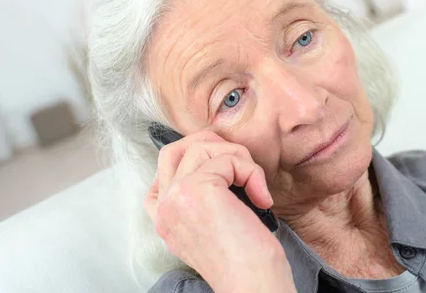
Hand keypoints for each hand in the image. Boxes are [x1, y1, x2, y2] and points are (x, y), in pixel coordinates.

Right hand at [144, 131, 295, 292]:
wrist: (253, 285)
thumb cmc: (245, 260)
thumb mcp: (213, 224)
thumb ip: (204, 197)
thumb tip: (224, 162)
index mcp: (165, 217)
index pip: (164, 168)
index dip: (198, 158)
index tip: (230, 176)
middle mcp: (164, 208)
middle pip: (177, 149)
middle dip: (214, 146)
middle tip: (241, 166)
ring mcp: (175, 197)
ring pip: (203, 147)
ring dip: (240, 159)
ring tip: (255, 186)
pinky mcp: (195, 190)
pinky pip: (228, 159)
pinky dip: (251, 172)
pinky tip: (262, 197)